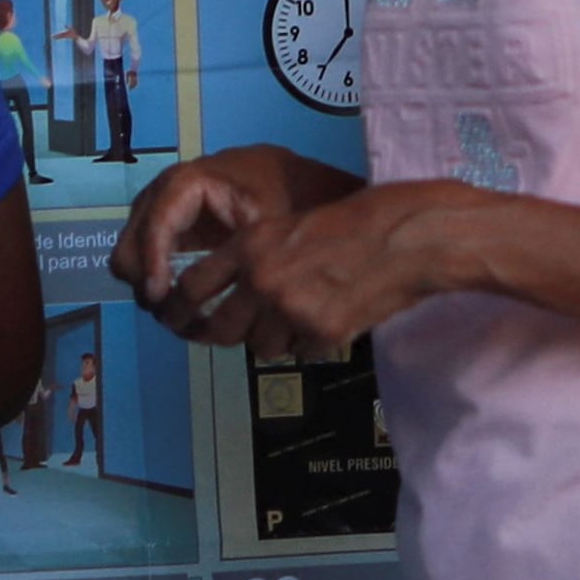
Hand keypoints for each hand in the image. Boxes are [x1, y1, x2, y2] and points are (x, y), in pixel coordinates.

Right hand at [109, 151, 302, 303]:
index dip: (153, 266)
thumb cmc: (281, 195)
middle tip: (179, 317)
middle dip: (148, 285)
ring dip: (152, 291)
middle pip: (128, 250)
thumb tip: (205, 294)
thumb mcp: (266, 223)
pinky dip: (160, 287)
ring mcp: (158, 213)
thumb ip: (236, 256)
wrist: (290, 179)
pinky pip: (146, 265)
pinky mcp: (164, 231)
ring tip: (186, 317)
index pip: (153, 228)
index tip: (164, 299)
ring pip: (131, 262)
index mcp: (185, 183)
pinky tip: (188, 307)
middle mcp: (161, 194)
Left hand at [144, 179, 478, 357]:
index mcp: (250, 246)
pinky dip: (306, 345)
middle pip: (218, 328)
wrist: (400, 237)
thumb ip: (253, 261)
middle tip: (223, 333)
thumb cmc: (348, 225)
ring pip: (259, 347)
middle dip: (218, 335)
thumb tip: (226, 300)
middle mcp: (263, 279)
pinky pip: (298, 354)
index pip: (192, 288)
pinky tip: (325, 319)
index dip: (180, 310)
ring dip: (270, 339)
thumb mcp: (285, 227)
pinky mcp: (321, 334)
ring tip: (294, 318)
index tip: (179, 320)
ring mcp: (291, 310)